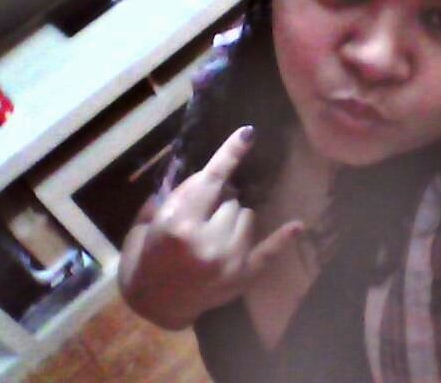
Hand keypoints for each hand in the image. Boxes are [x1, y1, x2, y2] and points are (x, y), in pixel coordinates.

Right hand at [119, 126, 302, 328]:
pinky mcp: (242, 276)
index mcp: (179, 223)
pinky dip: (282, 237)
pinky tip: (297, 225)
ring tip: (216, 230)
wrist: (153, 306)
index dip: (230, 154)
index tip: (248, 133)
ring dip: (234, 216)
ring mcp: (229, 260)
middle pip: (231, 198)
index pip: (211, 179)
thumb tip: (204, 173)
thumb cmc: (144, 260)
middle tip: (205, 210)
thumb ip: (174, 197)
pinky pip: (268, 251)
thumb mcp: (146, 223)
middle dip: (219, 198)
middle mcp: (207, 240)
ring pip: (248, 216)